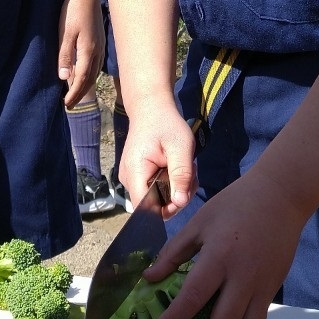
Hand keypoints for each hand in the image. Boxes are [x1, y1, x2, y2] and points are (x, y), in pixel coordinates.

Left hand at [58, 0, 104, 107]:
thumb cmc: (72, 11)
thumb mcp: (65, 33)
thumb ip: (65, 56)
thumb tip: (64, 78)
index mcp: (88, 51)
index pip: (81, 79)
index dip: (74, 93)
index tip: (66, 104)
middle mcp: (97, 51)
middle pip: (90, 79)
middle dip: (80, 93)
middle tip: (70, 105)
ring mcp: (100, 46)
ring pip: (94, 72)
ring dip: (85, 85)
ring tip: (76, 93)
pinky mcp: (99, 40)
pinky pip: (95, 63)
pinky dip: (89, 74)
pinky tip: (84, 74)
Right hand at [119, 100, 197, 216]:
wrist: (151, 108)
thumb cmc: (166, 124)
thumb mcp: (181, 147)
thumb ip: (181, 175)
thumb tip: (180, 203)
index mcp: (135, 172)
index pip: (144, 208)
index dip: (166, 209)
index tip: (184, 194)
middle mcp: (128, 179)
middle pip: (153, 206)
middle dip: (176, 197)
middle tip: (191, 175)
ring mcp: (131, 178)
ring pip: (156, 199)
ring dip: (175, 189)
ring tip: (185, 168)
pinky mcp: (137, 176)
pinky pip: (154, 190)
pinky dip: (170, 184)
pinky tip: (177, 169)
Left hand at [144, 167, 306, 318]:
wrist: (281, 197)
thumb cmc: (235, 205)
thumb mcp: (199, 222)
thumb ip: (174, 253)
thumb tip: (149, 279)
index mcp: (220, 256)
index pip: (195, 296)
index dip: (176, 318)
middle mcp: (243, 278)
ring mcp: (262, 288)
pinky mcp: (272, 292)